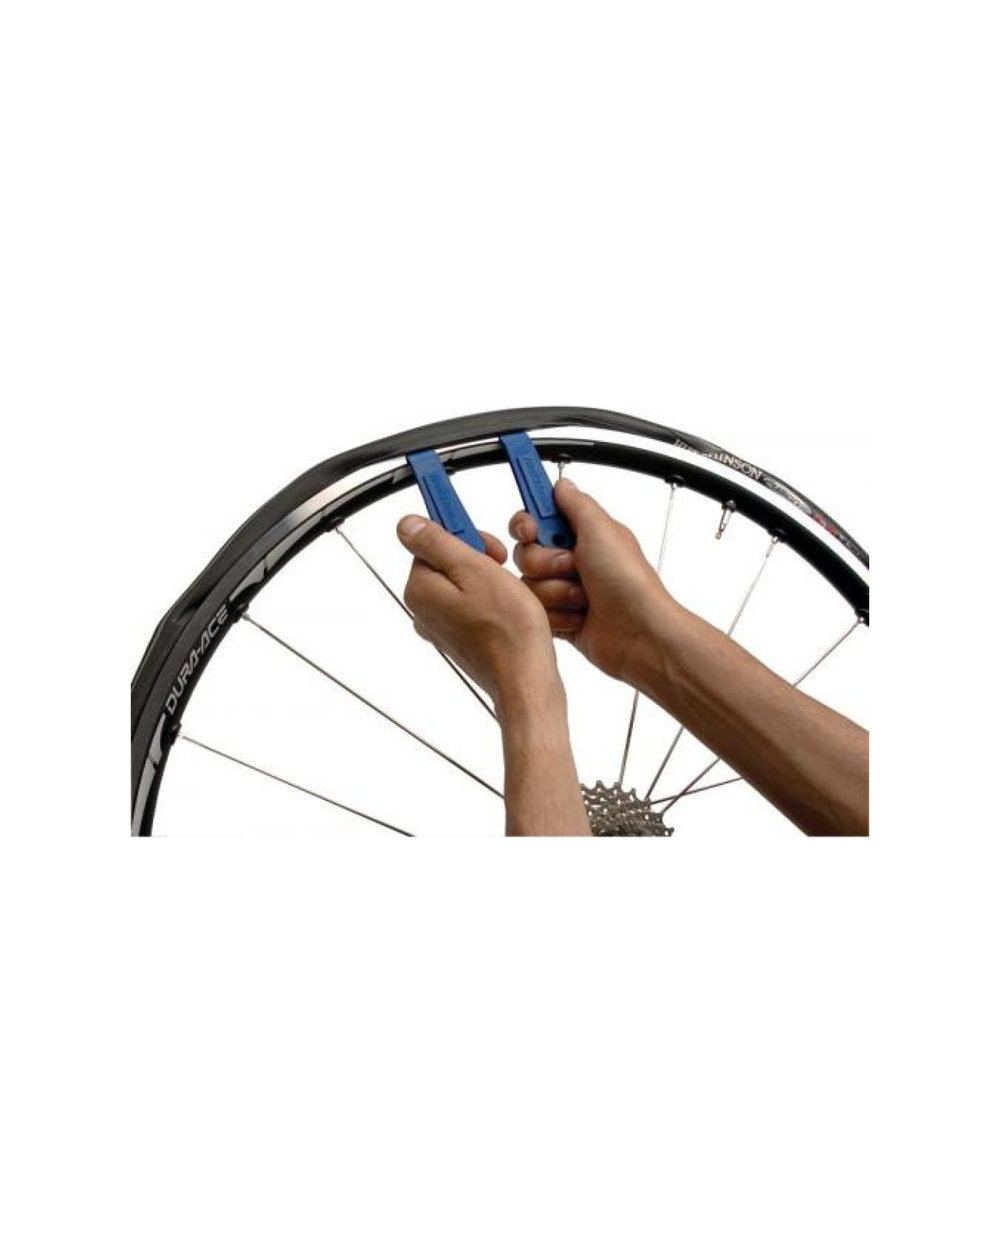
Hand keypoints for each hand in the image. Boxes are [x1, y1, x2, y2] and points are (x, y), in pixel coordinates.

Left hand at [397, 515, 558, 706]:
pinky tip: (506, 609)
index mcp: (420, 588)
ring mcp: (441, 626)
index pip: (432, 540)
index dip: (464, 535)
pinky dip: (489, 600)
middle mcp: (423, 609)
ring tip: (507, 591)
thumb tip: (407, 524)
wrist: (525, 678)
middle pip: (446, 561)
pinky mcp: (459, 637)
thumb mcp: (474, 569)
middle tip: (501, 566)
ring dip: (486, 578)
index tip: (486, 542)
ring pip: (461, 583)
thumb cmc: (508, 629)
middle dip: (477, 557)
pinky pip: (471, 604)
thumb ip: (436, 542)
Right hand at [510, 478, 672, 681]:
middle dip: (545, 562)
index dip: (528, 522)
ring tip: (582, 597)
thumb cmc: (630, 584)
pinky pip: (537, 612)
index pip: (539, 518)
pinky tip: (580, 616)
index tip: (531, 529)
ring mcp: (565, 590)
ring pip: (529, 585)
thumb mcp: (602, 530)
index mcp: (582, 534)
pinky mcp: (561, 617)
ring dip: (555, 591)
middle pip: (526, 553)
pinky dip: (558, 615)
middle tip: (571, 566)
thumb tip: (562, 484)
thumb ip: (576, 503)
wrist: (639, 633)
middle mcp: (572, 560)